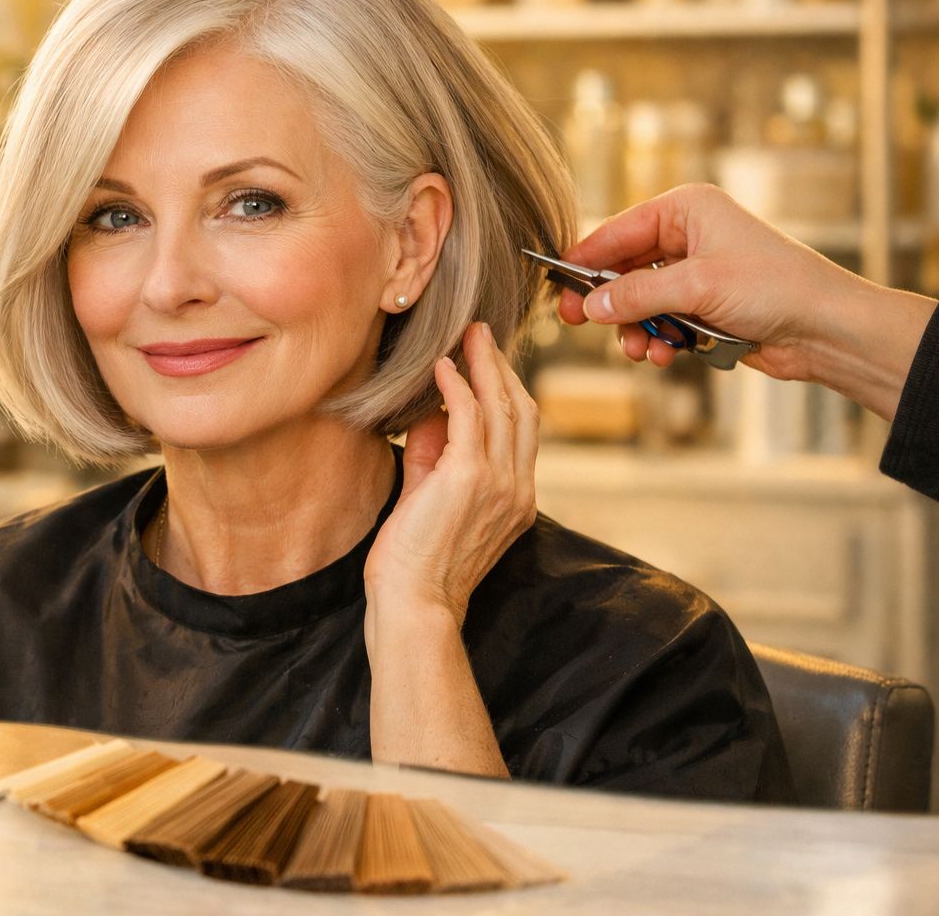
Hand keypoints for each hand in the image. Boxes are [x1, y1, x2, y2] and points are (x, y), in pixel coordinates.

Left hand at [363, 321, 537, 628]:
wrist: (415, 604)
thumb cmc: (416, 563)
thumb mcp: (431, 499)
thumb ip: (434, 457)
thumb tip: (430, 414)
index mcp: (516, 498)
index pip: (523, 430)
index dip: (508, 389)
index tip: (488, 360)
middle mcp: (517, 488)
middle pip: (521, 409)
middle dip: (500, 367)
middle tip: (480, 334)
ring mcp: (498, 483)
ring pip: (500, 407)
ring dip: (481, 365)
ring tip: (466, 336)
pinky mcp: (468, 478)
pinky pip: (468, 417)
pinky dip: (457, 386)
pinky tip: (443, 366)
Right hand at [558, 184, 858, 377]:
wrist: (826, 329)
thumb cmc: (776, 288)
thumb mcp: (697, 287)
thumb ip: (637, 295)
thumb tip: (592, 306)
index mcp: (687, 210)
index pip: (618, 231)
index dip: (585, 260)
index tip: (558, 287)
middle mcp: (689, 236)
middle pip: (624, 269)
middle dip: (609, 301)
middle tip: (579, 324)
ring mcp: (697, 273)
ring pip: (640, 301)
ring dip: (635, 328)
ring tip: (640, 349)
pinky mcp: (705, 306)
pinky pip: (662, 322)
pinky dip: (658, 339)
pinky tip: (665, 354)